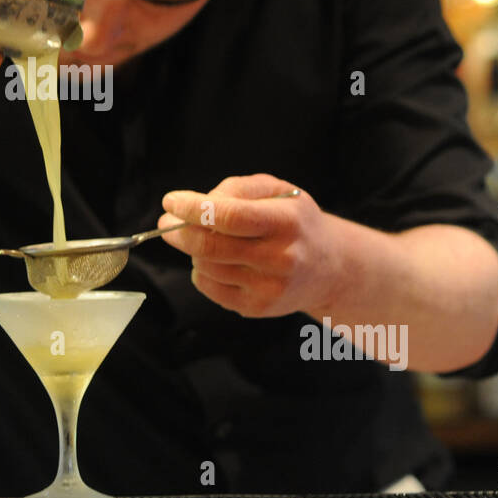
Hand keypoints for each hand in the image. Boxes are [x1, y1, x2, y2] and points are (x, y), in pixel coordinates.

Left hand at [157, 174, 340, 318]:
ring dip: (193, 250)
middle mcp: (280, 257)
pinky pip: (209, 287)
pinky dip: (202, 271)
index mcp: (286, 222)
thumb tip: (198, 204)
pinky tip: (216, 261)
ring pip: (206, 266)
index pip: (229, 215)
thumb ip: (237, 189)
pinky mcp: (258, 308)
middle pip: (211, 245)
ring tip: (204, 239)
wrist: (329, 268)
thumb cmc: (294, 221)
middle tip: (167, 221)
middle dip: (179, 231)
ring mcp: (269, 287)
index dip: (193, 208)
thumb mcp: (277, 191)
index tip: (171, 201)